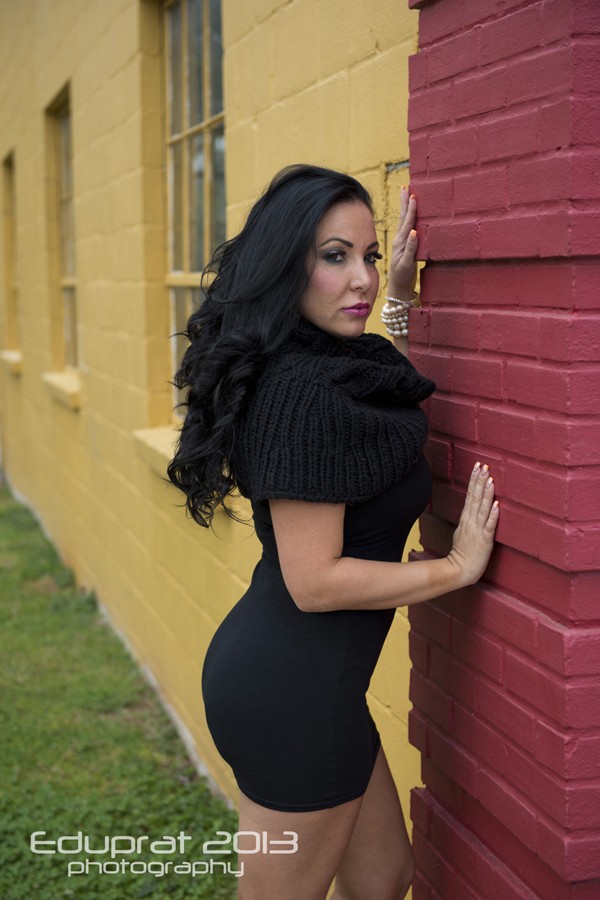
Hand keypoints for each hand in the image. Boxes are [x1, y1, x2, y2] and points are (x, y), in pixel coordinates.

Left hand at [387, 186, 418, 299]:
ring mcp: (402, 242)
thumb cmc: (402, 277)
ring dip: (406, 207)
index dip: (410, 209)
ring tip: (408, 194)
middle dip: (405, 201)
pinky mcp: (405, 246)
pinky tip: (411, 215)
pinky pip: (407, 228)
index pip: (406, 222)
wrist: (398, 287)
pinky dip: (409, 218)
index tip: (413, 195)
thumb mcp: (406, 264)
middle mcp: (400, 239)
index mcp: (401, 242)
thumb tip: (414, 231)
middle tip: (406, 186)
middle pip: (403, 217)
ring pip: (404, 221)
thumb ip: (410, 249)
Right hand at [447, 462, 499, 585]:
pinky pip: (489, 526)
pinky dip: (492, 515)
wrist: (459, 570)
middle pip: (475, 497)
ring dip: (486, 493)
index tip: (477, 466)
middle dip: (479, 480)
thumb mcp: (460, 533)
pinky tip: (496, 505)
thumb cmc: (461, 554)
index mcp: (465, 519)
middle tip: (484, 465)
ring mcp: (477, 531)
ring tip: (490, 479)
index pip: (470, 495)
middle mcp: (471, 522)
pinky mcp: (485, 541)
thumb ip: (466, 521)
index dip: (474, 480)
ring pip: (482, 508)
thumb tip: (470, 511)